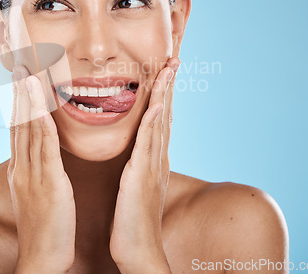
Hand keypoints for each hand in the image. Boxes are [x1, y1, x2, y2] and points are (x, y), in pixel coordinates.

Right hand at [8, 66, 75, 273]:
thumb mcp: (36, 192)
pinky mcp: (48, 184)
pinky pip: (44, 150)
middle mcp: (21, 167)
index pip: (17, 128)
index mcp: (20, 169)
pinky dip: (40, 125)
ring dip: (28, 101)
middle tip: (18, 65)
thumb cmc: (44, 226)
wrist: (41, 258)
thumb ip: (37, 169)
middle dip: (18, 93)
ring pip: (28, 131)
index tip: (19, 79)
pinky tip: (40, 107)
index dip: (18, 102)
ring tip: (27, 74)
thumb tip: (39, 153)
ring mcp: (31, 175)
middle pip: (19, 123)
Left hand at [109, 57, 179, 273]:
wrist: (138, 248)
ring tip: (169, 68)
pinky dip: (155, 122)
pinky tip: (159, 103)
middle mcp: (157, 157)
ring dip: (166, 93)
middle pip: (165, 114)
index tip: (164, 70)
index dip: (163, 93)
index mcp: (152, 158)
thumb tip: (139, 149)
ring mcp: (153, 165)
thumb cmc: (133, 218)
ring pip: (160, 122)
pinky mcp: (143, 175)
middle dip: (169, 85)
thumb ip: (139, 164)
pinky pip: (149, 143)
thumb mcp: (135, 184)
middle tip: (174, 58)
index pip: (159, 118)